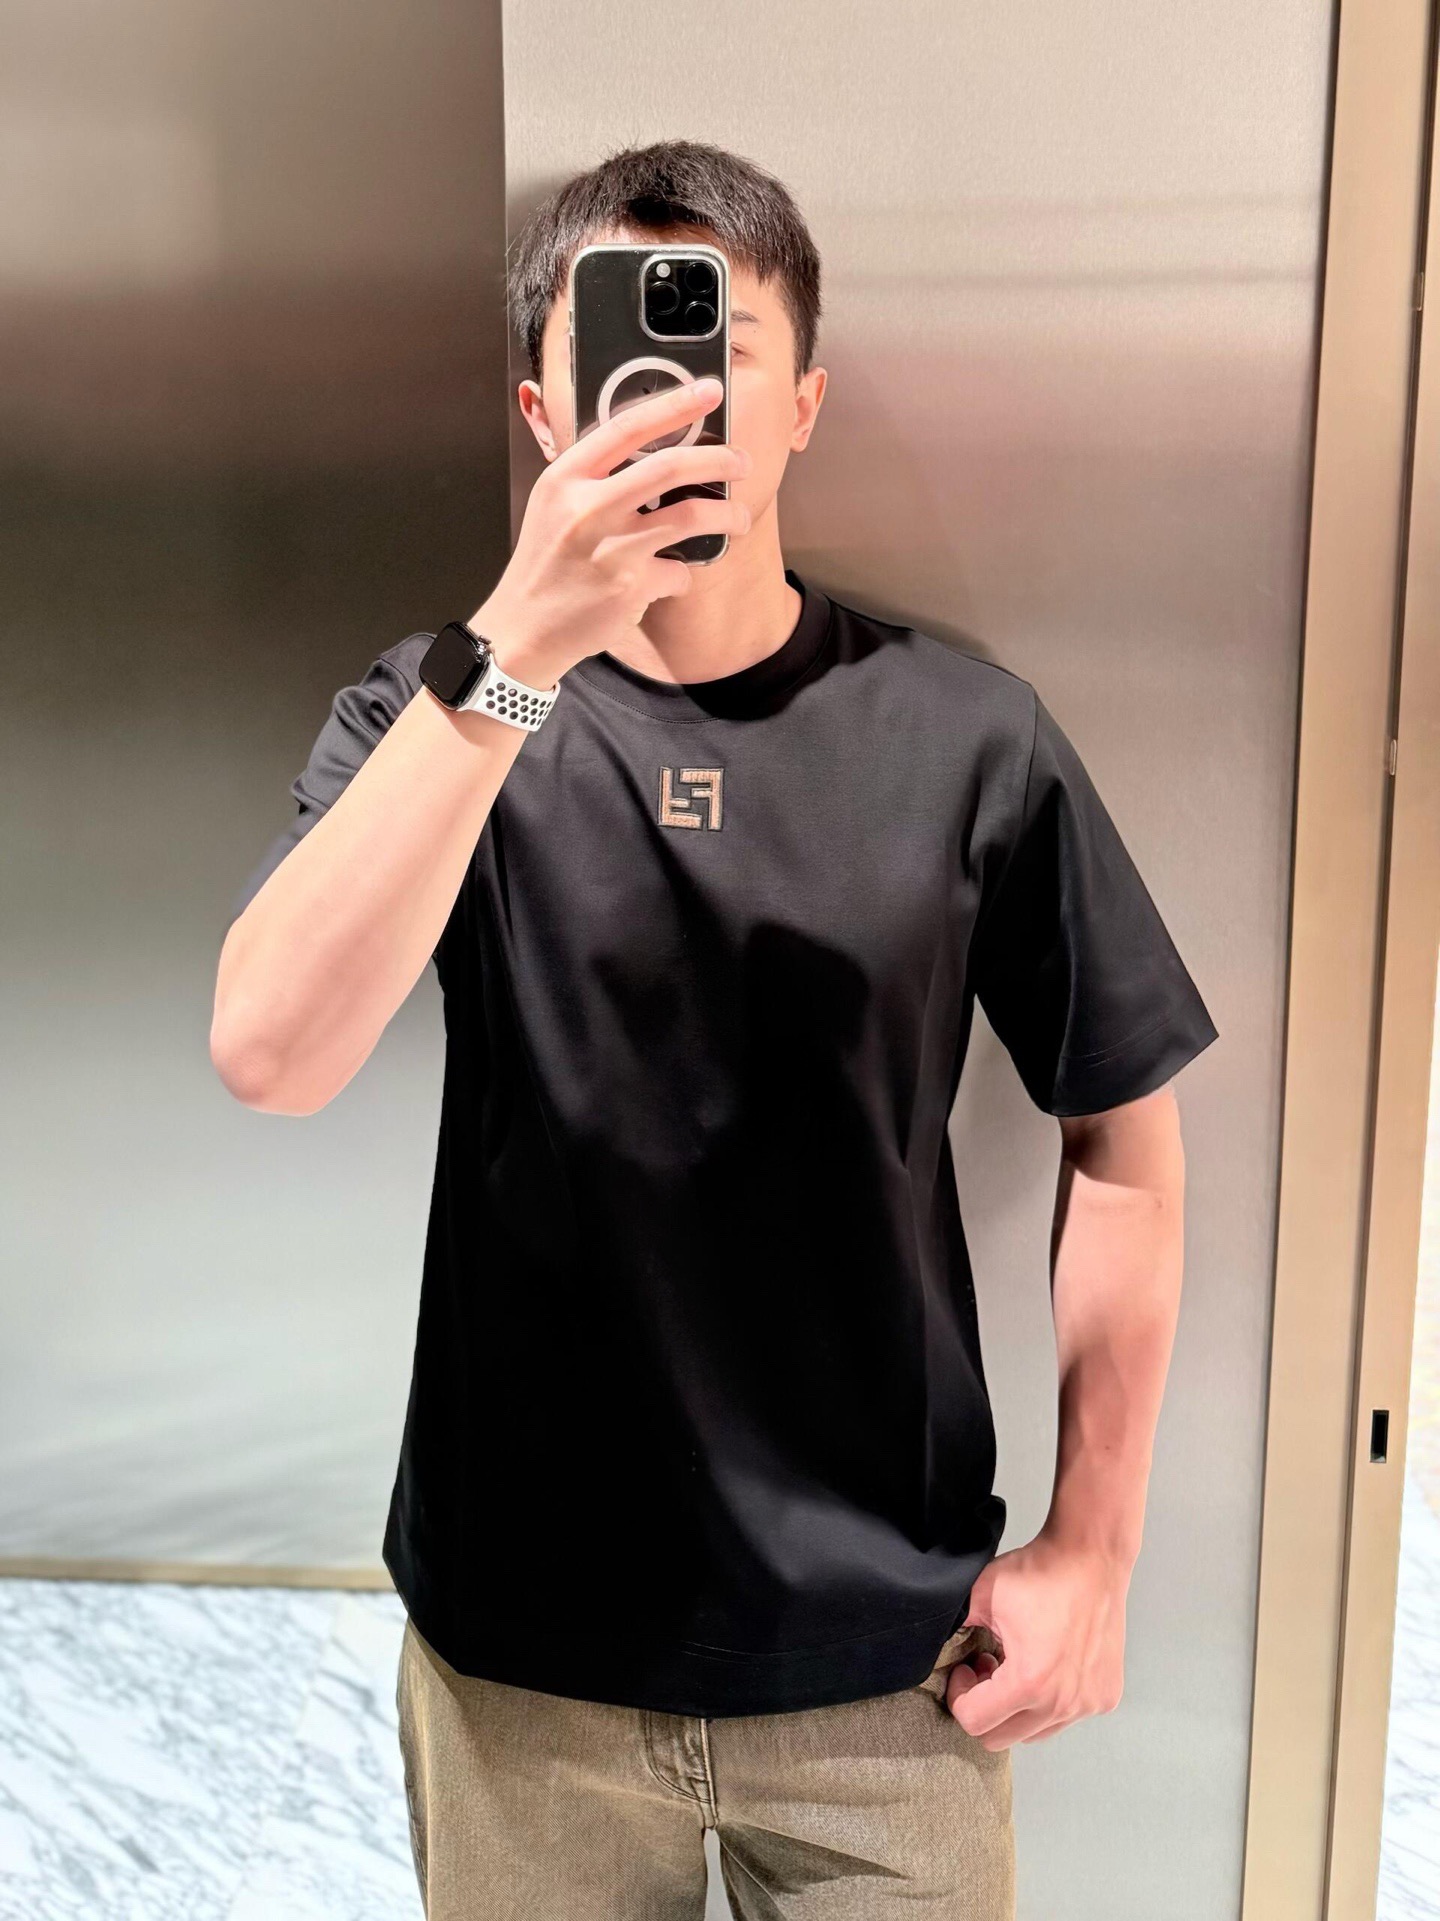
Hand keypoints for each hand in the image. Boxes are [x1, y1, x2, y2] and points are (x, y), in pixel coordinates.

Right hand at [469, 377, 751, 689]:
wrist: (525, 627)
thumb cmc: (546, 562)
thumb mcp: (554, 504)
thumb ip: (591, 474)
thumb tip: (646, 443)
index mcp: (566, 478)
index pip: (626, 428)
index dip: (673, 405)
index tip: (708, 390)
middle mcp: (587, 509)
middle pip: (670, 468)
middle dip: (718, 459)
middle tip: (742, 461)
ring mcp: (611, 549)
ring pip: (690, 517)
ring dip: (726, 515)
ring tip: (738, 518)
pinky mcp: (630, 588)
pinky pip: (679, 571)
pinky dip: (682, 574)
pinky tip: (667, 578)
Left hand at [944, 1530, 1129, 1748]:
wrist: (1091, 1558)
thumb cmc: (1038, 1573)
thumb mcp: (981, 1595)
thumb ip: (954, 1626)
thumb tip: (937, 1647)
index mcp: (1028, 1683)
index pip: (973, 1722)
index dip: (958, 1695)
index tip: (966, 1666)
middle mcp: (1061, 1703)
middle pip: (999, 1738)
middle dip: (984, 1706)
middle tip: (987, 1666)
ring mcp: (1087, 1704)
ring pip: (1032, 1733)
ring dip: (1016, 1707)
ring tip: (1015, 1666)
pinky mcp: (1105, 1698)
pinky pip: (1064, 1718)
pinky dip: (1048, 1701)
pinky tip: (1045, 1664)